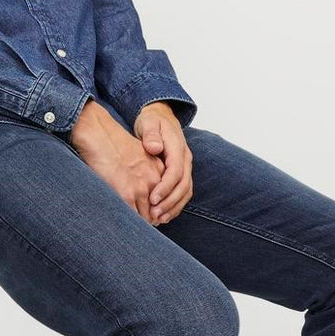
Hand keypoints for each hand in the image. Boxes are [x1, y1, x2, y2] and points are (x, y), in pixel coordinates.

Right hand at [69, 99, 165, 223]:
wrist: (100, 136)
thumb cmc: (113, 144)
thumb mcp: (140, 154)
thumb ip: (148, 171)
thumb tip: (145, 189)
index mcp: (159, 172)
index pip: (166, 200)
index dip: (158, 213)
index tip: (150, 219)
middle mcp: (154, 182)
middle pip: (158, 212)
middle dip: (151, 222)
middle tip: (141, 230)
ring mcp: (141, 189)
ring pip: (146, 218)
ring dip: (140, 226)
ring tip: (131, 231)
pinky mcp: (126, 194)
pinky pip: (132, 217)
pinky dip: (129, 224)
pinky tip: (122, 225)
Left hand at [133, 102, 192, 224]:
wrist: (161, 116)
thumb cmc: (152, 121)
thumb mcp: (149, 122)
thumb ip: (151, 135)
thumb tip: (155, 148)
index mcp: (178, 147)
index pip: (176, 171)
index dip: (165, 187)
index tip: (152, 199)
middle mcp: (185, 159)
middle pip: (183, 185)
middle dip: (169, 202)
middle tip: (154, 214)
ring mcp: (185, 167)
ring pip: (185, 192)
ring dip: (173, 207)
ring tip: (158, 219)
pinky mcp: (182, 173)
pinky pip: (183, 193)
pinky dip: (175, 205)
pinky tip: (164, 215)